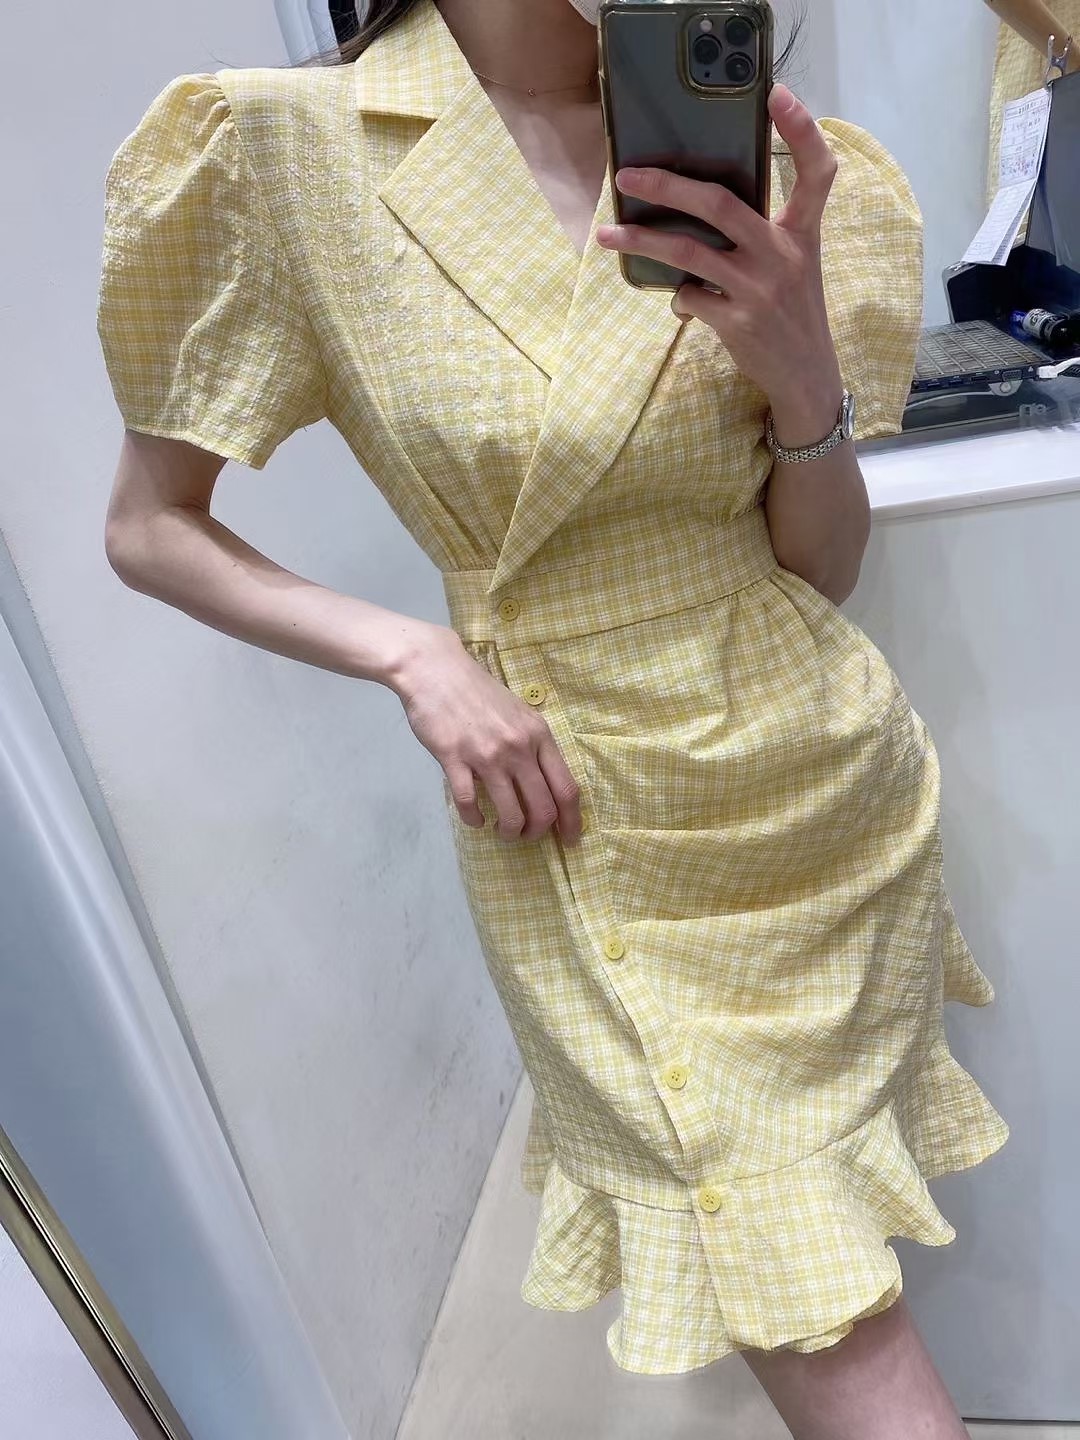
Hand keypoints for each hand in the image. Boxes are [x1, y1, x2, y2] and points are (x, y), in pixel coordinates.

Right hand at [390, 624, 582, 844]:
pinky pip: (469, 803)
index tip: (570, 839)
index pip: (566, 788)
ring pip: (510, 813)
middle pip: (543, 808)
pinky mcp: (454, 759)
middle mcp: (519, 748)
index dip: (572, 821)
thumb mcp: (519, 714)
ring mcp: (487, 755)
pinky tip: (475, 820)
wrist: (437, 671)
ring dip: (509, 831)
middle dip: (537, 832)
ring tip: (502, 830)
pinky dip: (474, 820)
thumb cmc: (479, 692)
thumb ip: (533, 745)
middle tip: (526, 835)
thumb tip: (545, 784)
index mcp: (539, 735)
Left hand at [595, 83, 843, 431]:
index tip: (778, 93)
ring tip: (606, 233)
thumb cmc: (792, 313)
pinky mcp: (738, 322)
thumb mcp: (796, 265)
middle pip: (720, 205)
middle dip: (667, 186)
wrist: (805, 376)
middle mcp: (783, 256)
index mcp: (803, 234)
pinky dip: (677, 295)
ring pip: (688, 252)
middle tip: (627, 175)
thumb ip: (765, 233)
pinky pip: (688, 296)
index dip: (802, 130)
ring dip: (641, 239)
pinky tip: (682, 301)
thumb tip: (697, 207)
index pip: (817, 173)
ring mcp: (759, 289)